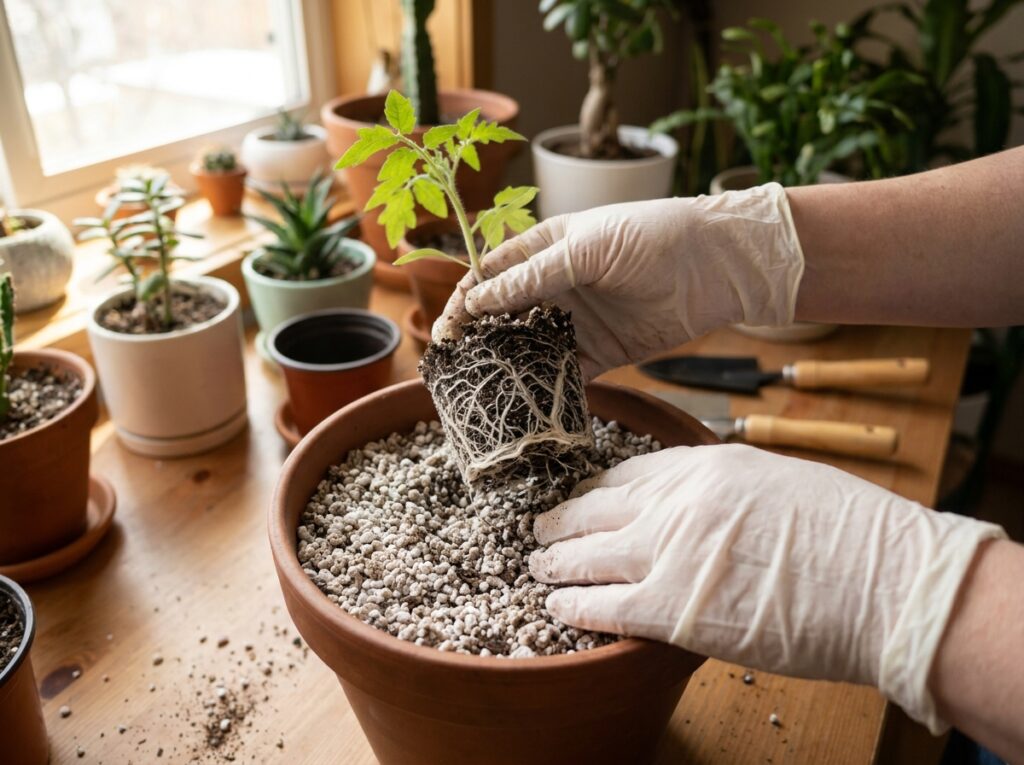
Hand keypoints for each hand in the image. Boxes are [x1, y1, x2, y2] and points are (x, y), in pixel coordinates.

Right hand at [433, 183, 804, 379]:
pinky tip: (527, 405)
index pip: (492, 274)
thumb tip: (476, 299)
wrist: (718, 264)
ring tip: (482, 389)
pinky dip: (548, 388)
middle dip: (478, 338)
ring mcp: (579, 321)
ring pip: (530, 348)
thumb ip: (534, 276)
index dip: (466, 298)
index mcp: (547, 249)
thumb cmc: (652, 236)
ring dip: (507, 366)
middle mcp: (557, 286)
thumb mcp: (587, 248)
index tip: (447, 326)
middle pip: (504, 315)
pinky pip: (567, 374)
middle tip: (455, 364)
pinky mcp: (604, 353)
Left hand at [529, 444, 1004, 731]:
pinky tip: (557, 608)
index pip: (631, 472)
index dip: (597, 487)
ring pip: (587, 553)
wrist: (887, 583)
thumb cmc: (856, 538)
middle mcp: (677, 501)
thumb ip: (730, 497)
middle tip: (540, 526)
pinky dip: (574, 606)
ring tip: (536, 566)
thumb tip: (708, 517)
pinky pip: (602, 605)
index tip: (580, 494)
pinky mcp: (671, 607)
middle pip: (598, 507)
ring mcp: (669, 551)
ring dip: (556, 561)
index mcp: (708, 466)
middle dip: (564, 518)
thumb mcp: (785, 484)